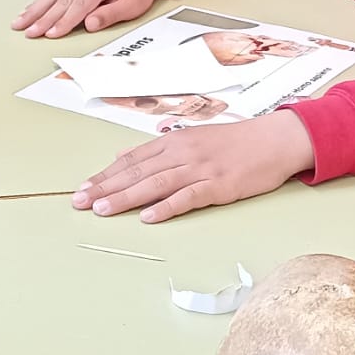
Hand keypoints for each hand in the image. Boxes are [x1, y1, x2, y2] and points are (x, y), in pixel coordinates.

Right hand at [12, 0, 168, 37]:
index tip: (50, 35)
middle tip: (29, 33)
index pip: (80, 5)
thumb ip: (110, 14)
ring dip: (34, 10)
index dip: (64, 22)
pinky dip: (39, 2)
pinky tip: (27, 10)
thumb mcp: (133, 5)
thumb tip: (89, 24)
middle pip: (62, 1)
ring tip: (18, 23)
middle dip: (43, 19)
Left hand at [74, 108, 312, 222]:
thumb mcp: (192, 137)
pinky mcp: (218, 185)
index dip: (105, 175)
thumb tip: (124, 155)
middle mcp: (182, 152)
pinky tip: (148, 216)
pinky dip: (166, 207)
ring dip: (127, 197)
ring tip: (103, 210)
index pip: (131, 159)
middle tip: (80, 202)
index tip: (82, 189)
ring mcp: (200, 168)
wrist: (274, 139)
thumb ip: (158, 149)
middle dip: (106, 188)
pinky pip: (188, 197)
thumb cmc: (234, 141)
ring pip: (156, 184)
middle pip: (137, 171)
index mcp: (174, 141)